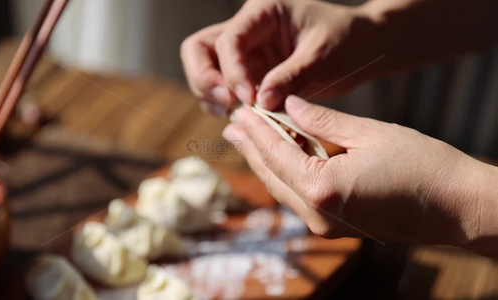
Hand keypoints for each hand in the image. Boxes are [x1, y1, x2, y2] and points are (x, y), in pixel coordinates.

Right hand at [181, 0, 383, 113]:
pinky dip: (223, 104)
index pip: (229, 41)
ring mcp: (244, 53)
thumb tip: (260, 103)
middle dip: (205, 79)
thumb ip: (291, 76)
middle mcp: (246, 29)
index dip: (232, 71)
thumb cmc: (346, 39)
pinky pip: (221, 88)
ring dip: (210, 94)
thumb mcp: (322, 54)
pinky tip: (244, 117)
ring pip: (203, 69)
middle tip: (228, 104)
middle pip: (198, 49)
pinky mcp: (248, 73)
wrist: (359, 47)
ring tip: (236, 114)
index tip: (248, 98)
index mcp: (262, 12)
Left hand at [223, 95, 497, 255]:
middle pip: (271, 175)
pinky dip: (286, 177)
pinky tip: (280, 160)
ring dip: (265, 163)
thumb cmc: (422, 166)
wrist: (458, 207)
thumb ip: (322, 120)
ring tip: (247, 140)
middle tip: (233, 125)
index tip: (240, 112)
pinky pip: (299, 199)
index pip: (275, 153)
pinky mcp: (336, 228)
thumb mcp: (368, 133)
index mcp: (322, 188)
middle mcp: (316, 214)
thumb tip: (289, 107)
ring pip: (282, 189)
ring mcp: (325, 226)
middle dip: (250, 148)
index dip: (256, 130)